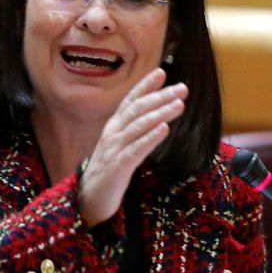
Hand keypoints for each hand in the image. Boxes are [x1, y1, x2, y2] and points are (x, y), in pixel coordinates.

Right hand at [78, 68, 187, 226]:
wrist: (89, 200)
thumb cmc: (109, 171)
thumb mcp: (122, 146)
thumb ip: (135, 131)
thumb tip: (157, 117)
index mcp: (114, 127)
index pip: (131, 101)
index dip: (145, 86)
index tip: (162, 72)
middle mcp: (113, 134)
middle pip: (138, 109)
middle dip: (160, 96)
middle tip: (182, 88)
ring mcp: (114, 149)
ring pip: (138, 126)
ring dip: (160, 113)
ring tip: (179, 104)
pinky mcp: (118, 167)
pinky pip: (135, 150)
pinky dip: (150, 137)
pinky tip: (164, 129)